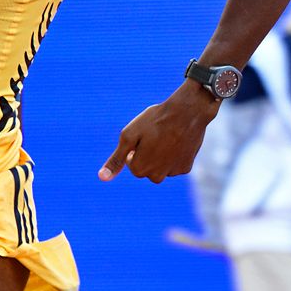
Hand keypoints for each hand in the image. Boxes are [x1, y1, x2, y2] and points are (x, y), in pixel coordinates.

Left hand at [98, 82, 218, 183]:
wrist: (187, 111)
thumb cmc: (155, 121)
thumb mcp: (129, 136)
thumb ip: (116, 159)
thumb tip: (102, 178)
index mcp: (139, 169)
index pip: (131, 164)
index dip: (135, 149)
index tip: (143, 136)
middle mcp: (156, 176)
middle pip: (145, 169)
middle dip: (147, 155)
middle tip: (155, 136)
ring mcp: (173, 172)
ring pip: (160, 168)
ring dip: (160, 157)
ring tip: (167, 138)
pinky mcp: (186, 167)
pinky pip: (175, 165)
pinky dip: (174, 155)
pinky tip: (178, 141)